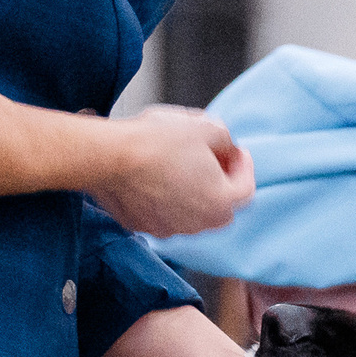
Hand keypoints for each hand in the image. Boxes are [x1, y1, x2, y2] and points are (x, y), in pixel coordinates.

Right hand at [93, 108, 256, 239]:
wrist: (108, 157)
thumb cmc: (157, 141)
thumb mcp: (204, 126)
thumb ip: (226, 138)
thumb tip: (226, 145)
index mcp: (221, 203)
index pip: (247, 188)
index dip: (244, 165)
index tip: (236, 150)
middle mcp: (200, 224)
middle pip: (222, 206)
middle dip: (222, 183)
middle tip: (213, 159)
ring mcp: (171, 229)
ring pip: (192, 213)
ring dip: (194, 192)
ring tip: (181, 166)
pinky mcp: (145, 227)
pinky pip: (164, 214)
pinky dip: (166, 200)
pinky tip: (156, 177)